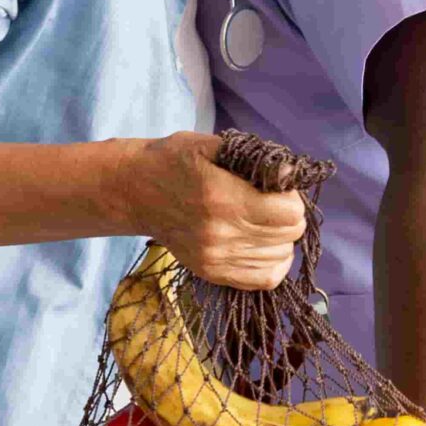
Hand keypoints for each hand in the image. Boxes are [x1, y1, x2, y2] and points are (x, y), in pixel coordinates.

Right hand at [127, 132, 305, 287]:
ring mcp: (216, 258)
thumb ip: (252, 158)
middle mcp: (221, 234)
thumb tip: (289, 173)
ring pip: (280, 257)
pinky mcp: (211, 273)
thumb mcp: (209, 145)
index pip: (288, 213)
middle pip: (287, 235)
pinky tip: (266, 246)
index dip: (291, 198)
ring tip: (265, 222)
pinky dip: (275, 263)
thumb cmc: (172, 162)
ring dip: (281, 238)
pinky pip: (264, 279)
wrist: (134, 194)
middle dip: (289, 216)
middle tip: (272, 202)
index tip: (278, 188)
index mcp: (223, 198)